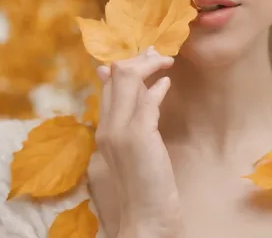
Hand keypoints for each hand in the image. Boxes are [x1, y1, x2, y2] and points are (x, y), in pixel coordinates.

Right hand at [96, 48, 182, 237]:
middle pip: (117, 74)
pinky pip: (147, 100)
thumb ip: (131, 115)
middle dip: (139, 58)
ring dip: (150, 64)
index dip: (125, 63)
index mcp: (104, 128)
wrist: (145, 217)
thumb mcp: (132, 146)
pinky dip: (158, 88)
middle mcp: (107, 125)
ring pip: (129, 79)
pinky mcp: (139, 136)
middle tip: (157, 53)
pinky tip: (167, 83)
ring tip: (165, 60)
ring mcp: (120, 130)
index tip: (142, 54)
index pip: (108, 82)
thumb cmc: (143, 181)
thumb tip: (141, 86)